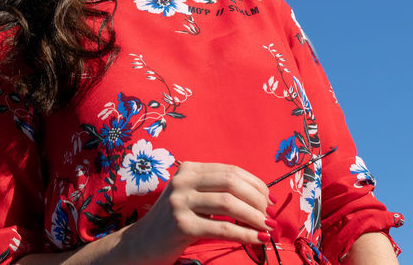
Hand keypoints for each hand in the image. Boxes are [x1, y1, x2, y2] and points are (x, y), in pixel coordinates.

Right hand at [129, 161, 273, 261]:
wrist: (142, 243)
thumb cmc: (174, 221)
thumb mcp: (193, 198)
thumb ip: (217, 192)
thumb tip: (260, 199)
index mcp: (188, 170)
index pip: (230, 171)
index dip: (255, 184)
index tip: (270, 199)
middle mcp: (183, 181)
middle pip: (231, 183)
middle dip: (257, 199)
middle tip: (269, 215)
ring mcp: (180, 202)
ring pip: (229, 204)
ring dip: (254, 217)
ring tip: (267, 228)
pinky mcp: (181, 225)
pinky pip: (222, 228)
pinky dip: (244, 234)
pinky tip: (256, 239)